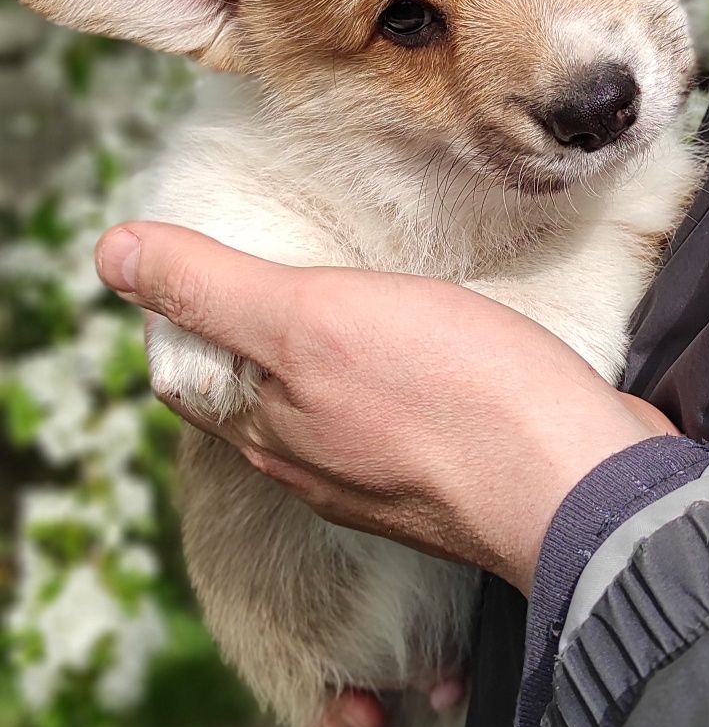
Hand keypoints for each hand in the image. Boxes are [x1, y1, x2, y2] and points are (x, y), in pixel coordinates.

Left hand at [95, 222, 676, 596]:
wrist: (580, 482)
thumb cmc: (450, 396)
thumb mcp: (312, 321)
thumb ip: (215, 289)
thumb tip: (110, 251)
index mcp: (267, 429)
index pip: (192, 369)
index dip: (185, 305)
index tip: (210, 244)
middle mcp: (315, 463)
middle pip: (257, 386)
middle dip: (257, 321)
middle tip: (282, 244)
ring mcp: (384, 473)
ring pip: (328, 402)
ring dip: (328, 348)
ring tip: (352, 282)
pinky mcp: (451, 466)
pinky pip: (397, 411)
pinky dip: (391, 367)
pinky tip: (426, 334)